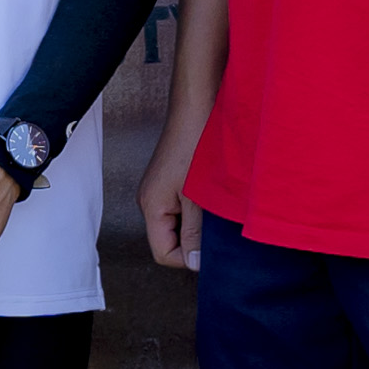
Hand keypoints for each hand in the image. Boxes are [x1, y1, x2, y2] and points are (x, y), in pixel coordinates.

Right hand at [139, 106, 207, 271]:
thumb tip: (194, 262)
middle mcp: (150, 200)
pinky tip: (213, 196)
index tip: (212, 248)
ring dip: (198, 223)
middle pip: (168, 240)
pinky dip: (198, 209)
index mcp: (151, 206)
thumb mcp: (197, 196)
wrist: (197, 105)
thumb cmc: (196, 143)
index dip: (188, 257)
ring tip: (216, 208)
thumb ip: (194, 232)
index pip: (163, 253)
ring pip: (178, 224)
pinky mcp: (170, 180)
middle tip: (218, 228)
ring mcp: (160, 190)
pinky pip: (181, 208)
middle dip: (194, 240)